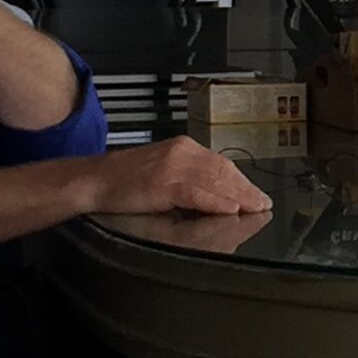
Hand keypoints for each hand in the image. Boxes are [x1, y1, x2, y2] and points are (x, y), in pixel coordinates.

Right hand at [68, 139, 270, 221]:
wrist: (93, 180)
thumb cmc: (124, 181)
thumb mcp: (163, 174)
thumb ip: (189, 179)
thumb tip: (218, 195)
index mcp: (183, 148)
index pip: (222, 164)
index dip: (243, 182)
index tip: (258, 195)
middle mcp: (182, 151)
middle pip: (224, 171)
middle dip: (247, 190)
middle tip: (264, 205)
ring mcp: (173, 165)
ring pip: (215, 181)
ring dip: (239, 197)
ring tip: (255, 210)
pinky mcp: (163, 182)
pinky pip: (197, 192)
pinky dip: (216, 202)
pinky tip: (230, 209)